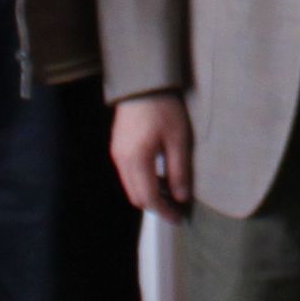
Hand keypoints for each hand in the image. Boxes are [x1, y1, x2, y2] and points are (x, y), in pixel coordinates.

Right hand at [111, 94, 195, 213]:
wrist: (143, 83)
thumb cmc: (164, 108)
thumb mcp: (179, 139)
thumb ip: (179, 170)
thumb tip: (182, 197)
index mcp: (137, 160)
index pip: (149, 198)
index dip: (165, 211)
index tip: (180, 217)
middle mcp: (122, 160)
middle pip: (136, 196)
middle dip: (156, 206)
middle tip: (177, 207)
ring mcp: (117, 154)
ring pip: (131, 187)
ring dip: (150, 194)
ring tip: (171, 191)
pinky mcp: (118, 148)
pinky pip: (128, 174)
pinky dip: (143, 182)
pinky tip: (159, 175)